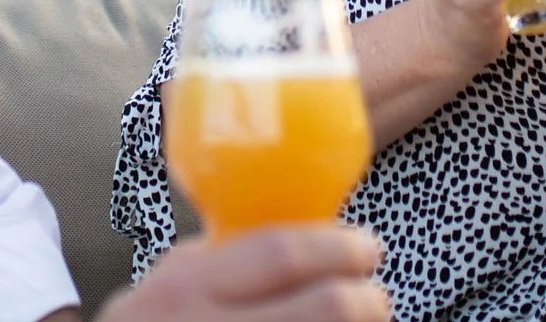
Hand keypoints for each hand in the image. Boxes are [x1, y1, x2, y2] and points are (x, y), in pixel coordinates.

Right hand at [97, 227, 389, 321]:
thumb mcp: (170, 284)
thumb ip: (222, 259)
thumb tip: (304, 234)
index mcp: (186, 288)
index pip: (280, 254)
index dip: (337, 247)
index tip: (367, 247)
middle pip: (325, 309)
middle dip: (365, 299)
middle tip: (375, 295)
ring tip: (364, 321)